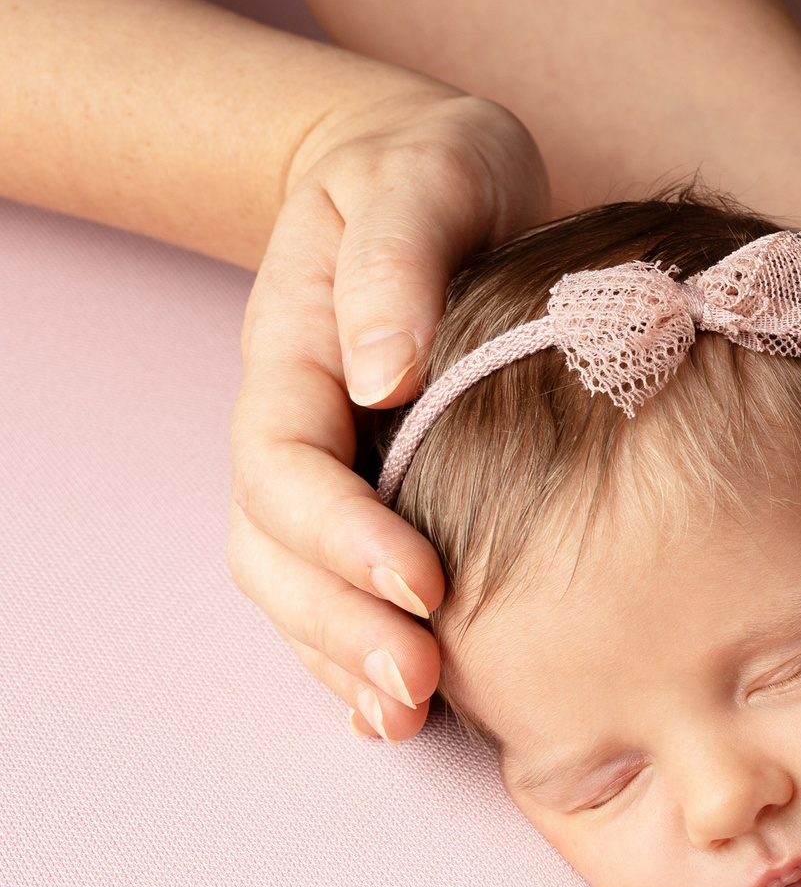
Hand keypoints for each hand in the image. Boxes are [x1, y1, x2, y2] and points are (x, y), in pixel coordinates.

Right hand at [228, 89, 547, 741]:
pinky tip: (407, 714)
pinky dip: (355, 654)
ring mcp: (325, 465)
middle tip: (420, 685)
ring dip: (342, 658)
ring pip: (294, 583)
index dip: (343, 534)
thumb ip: (400, 259)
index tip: (427, 584)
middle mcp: (297, 420)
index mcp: (297, 350)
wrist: (437, 174)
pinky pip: (334, 589)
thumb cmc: (440, 170)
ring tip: (411, 715)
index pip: (287, 463)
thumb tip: (384, 369)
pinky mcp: (368, 496)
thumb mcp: (429, 174)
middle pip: (274, 546)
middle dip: (338, 626)